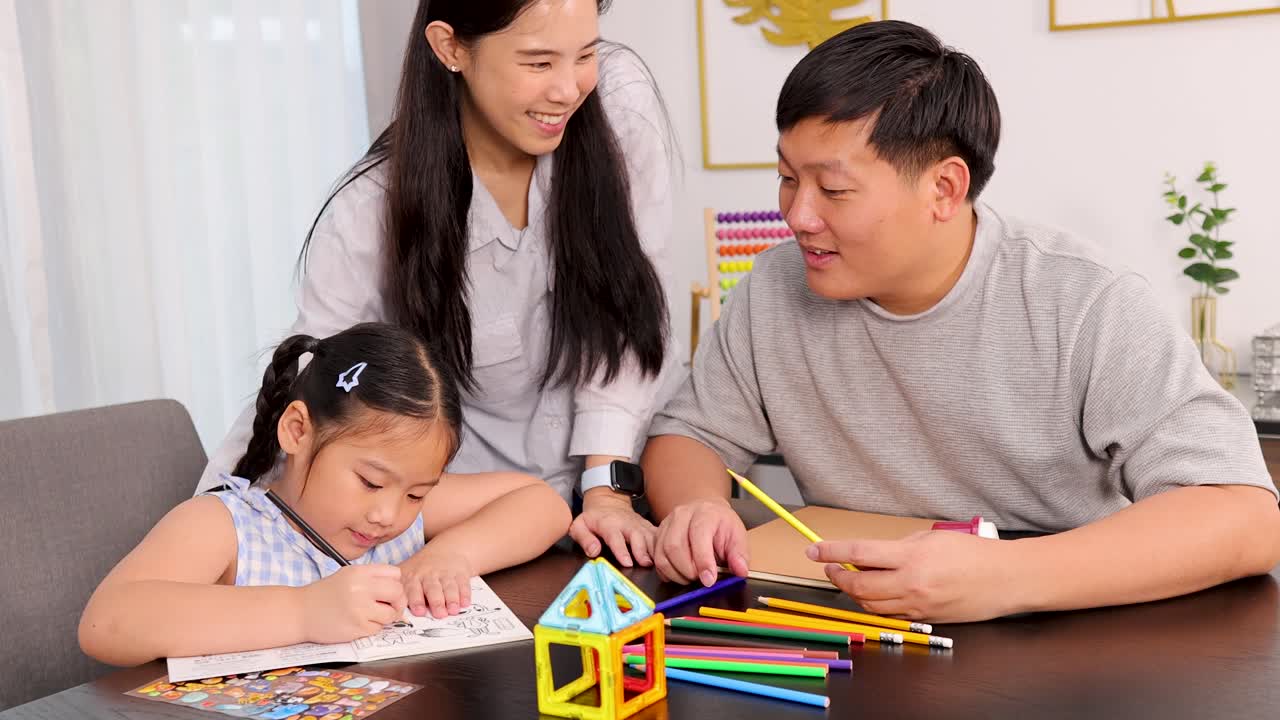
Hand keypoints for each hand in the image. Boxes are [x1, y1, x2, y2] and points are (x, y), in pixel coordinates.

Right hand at [300, 564, 406, 642]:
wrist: (299, 613)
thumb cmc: (325, 594)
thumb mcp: (347, 575)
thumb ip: (371, 577)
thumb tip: (398, 587)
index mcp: (360, 572)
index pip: (395, 573)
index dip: (395, 584)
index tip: (388, 591)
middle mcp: (361, 588)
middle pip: (398, 592)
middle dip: (397, 601)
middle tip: (388, 606)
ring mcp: (360, 608)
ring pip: (391, 614)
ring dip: (385, 617)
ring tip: (369, 615)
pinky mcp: (357, 627)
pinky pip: (378, 629)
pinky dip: (372, 628)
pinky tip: (358, 623)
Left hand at [400, 546, 474, 618]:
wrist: (447, 550)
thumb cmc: (422, 569)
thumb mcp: (406, 572)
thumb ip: (395, 588)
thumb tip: (383, 608)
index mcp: (413, 576)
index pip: (413, 589)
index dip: (416, 600)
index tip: (419, 612)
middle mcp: (429, 575)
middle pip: (432, 588)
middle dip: (436, 601)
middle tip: (439, 614)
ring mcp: (446, 573)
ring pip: (449, 587)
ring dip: (451, 599)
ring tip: (453, 610)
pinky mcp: (461, 573)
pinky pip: (463, 584)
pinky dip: (465, 594)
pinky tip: (465, 603)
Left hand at [568, 488, 656, 567]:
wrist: (608, 502)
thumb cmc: (593, 518)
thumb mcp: (580, 526)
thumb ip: (584, 539)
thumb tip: (593, 551)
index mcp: (609, 524)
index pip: (615, 538)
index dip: (621, 550)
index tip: (627, 562)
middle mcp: (626, 524)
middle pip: (637, 536)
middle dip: (642, 550)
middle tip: (646, 563)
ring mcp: (639, 524)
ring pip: (650, 535)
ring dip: (655, 548)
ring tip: (660, 561)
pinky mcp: (647, 526)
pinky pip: (658, 534)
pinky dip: (664, 543)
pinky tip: (668, 553)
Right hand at [654, 498, 749, 585]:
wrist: (706, 512)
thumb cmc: (721, 525)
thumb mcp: (737, 536)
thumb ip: (739, 554)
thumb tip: (741, 570)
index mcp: (704, 513)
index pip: (698, 536)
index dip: (703, 561)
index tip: (709, 580)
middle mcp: (681, 516)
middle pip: (675, 547)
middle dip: (688, 571)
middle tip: (701, 579)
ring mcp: (666, 525)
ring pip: (662, 555)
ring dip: (676, 574)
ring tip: (691, 576)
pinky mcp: (657, 536)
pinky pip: (656, 559)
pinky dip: (667, 572)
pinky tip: (680, 573)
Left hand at [808, 530, 1018, 622]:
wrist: (1006, 579)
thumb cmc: (973, 553)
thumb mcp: (931, 539)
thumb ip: (898, 548)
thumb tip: (868, 556)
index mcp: (912, 558)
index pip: (860, 554)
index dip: (832, 552)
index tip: (814, 549)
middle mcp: (912, 585)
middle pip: (859, 587)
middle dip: (837, 577)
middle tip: (829, 566)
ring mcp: (918, 606)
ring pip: (870, 605)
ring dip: (853, 593)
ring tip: (850, 578)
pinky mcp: (925, 619)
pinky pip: (890, 615)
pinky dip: (875, 604)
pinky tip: (874, 593)